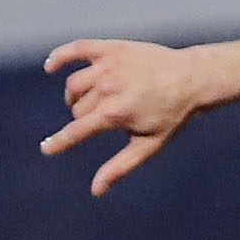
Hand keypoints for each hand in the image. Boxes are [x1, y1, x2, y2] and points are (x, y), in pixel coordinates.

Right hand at [41, 38, 223, 194]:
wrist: (194, 79)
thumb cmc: (173, 115)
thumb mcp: (150, 144)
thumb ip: (120, 166)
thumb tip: (96, 190)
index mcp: (116, 112)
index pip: (78, 130)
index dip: (60, 142)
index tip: (46, 149)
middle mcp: (109, 87)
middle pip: (77, 109)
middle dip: (85, 117)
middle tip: (107, 117)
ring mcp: (109, 65)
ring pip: (74, 85)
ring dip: (78, 96)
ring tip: (93, 100)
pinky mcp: (112, 48)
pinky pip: (77, 49)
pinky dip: (60, 56)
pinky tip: (51, 67)